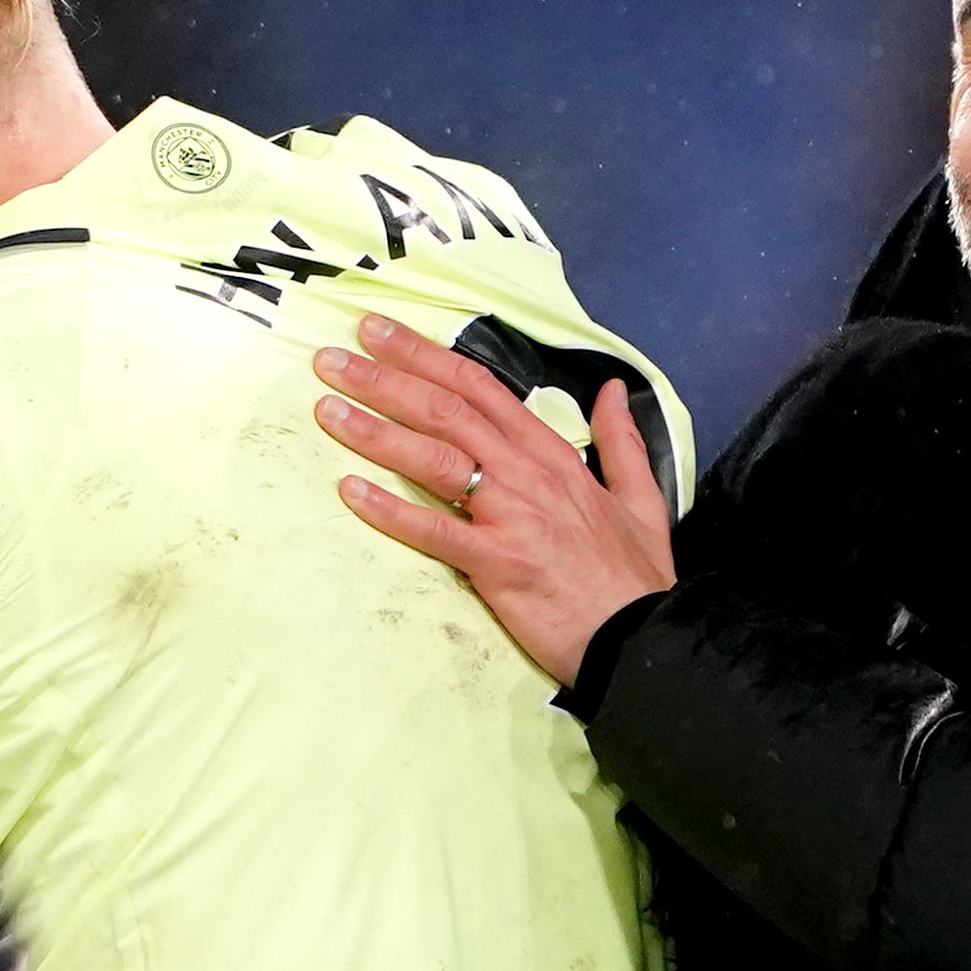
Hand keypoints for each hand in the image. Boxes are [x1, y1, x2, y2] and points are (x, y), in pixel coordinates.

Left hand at [314, 314, 674, 686]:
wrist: (643, 637)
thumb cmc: (635, 577)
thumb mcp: (640, 498)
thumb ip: (622, 441)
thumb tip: (615, 390)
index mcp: (552, 454)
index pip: (480, 388)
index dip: (425, 356)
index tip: (380, 333)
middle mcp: (527, 474)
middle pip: (446, 410)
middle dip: (384, 377)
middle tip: (331, 358)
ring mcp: (511, 517)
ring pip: (433, 457)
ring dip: (375, 430)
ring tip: (327, 409)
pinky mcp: (497, 565)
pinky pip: (434, 531)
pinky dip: (390, 510)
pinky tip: (350, 491)